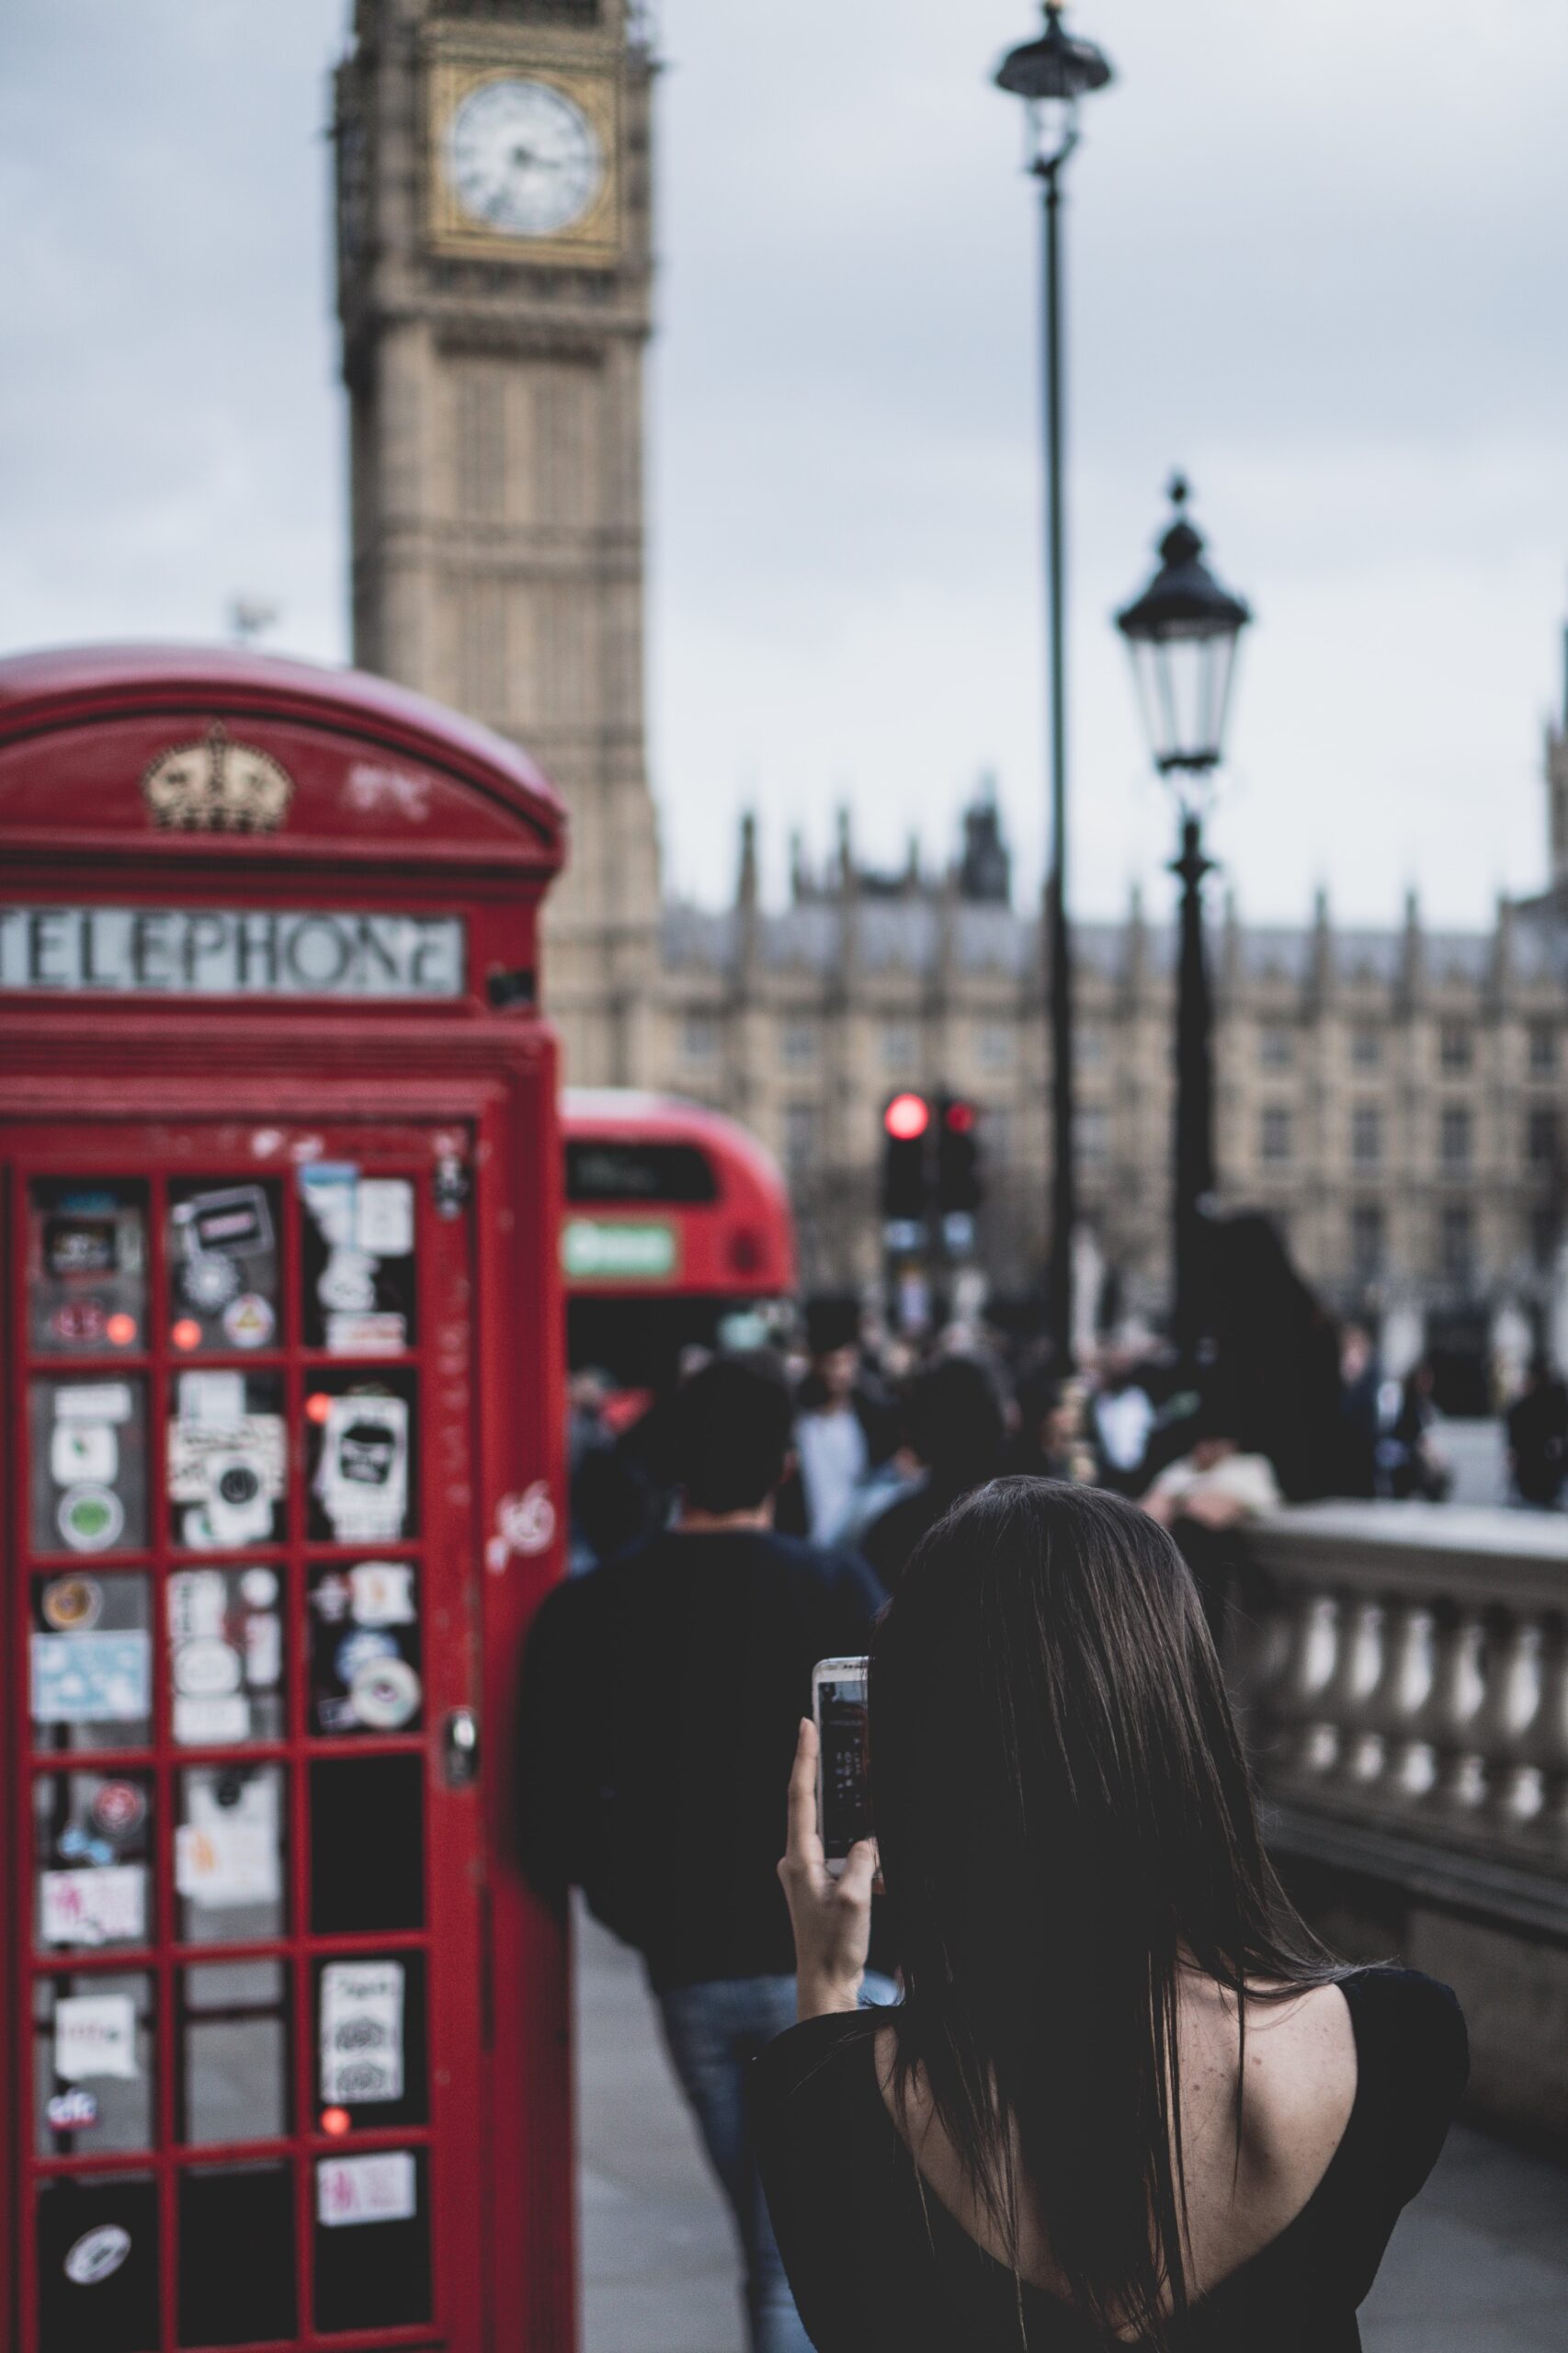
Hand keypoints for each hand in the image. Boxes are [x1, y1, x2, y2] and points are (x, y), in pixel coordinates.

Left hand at [778, 1717, 876, 2018]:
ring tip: (867, 1814)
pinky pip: (837, 1855)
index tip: (805, 1725)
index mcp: (799, 1860)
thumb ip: (863, 1862)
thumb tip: (868, 1841)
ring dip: (848, 1825)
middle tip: (834, 1739)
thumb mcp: (856, 1901)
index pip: (800, 1797)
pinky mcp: (815, 1885)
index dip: (804, 1758)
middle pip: (810, 1807)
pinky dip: (856, 1853)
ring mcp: (803, 1873)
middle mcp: (795, 1861)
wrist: (823, 1985)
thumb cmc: (835, 1948)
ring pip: (828, 1833)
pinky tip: (876, 1868)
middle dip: (825, 1777)